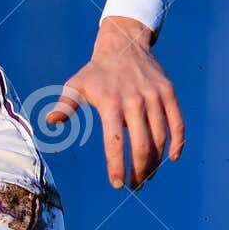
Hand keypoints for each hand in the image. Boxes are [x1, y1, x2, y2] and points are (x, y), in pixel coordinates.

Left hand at [47, 16, 184, 189]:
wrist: (123, 44)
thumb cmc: (95, 72)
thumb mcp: (75, 85)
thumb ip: (65, 106)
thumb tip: (50, 122)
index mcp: (110, 103)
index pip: (115, 142)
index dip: (117, 166)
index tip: (117, 184)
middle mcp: (134, 100)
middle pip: (142, 146)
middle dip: (139, 171)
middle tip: (135, 185)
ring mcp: (154, 97)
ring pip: (161, 138)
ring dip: (155, 162)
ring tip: (147, 175)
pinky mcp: (169, 93)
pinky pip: (178, 123)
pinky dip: (178, 143)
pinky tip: (171, 158)